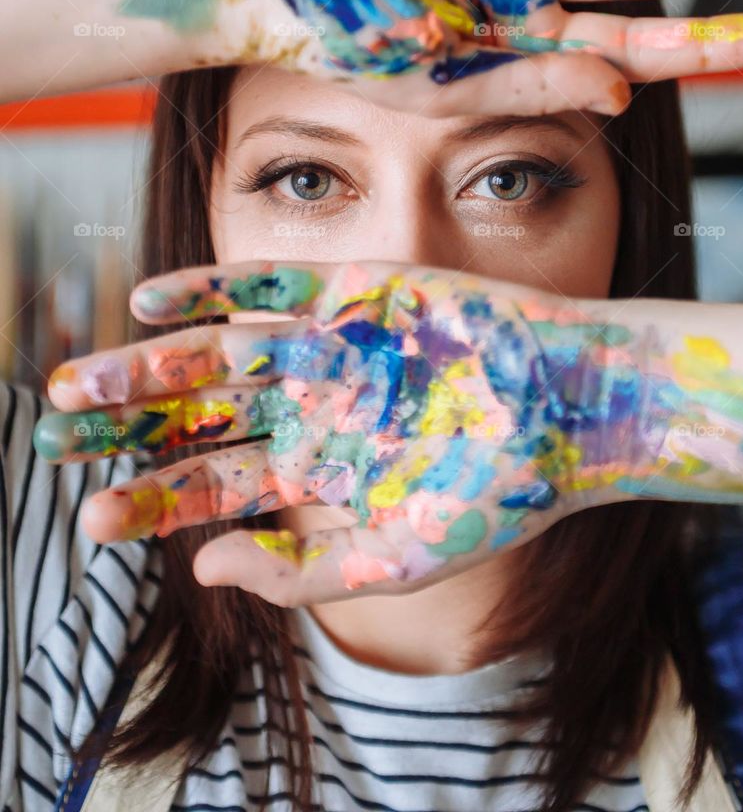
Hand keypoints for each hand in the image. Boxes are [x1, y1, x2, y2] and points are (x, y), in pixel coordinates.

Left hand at [37, 260, 642, 604]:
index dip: (151, 503)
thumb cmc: (497, 493)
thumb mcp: (393, 556)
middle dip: (126, 431)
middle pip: (198, 417)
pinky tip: (148, 301)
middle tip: (51, 437)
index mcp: (317, 472)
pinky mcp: (352, 292)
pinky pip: (265, 288)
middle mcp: (310, 407)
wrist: (573, 410)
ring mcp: (327, 347)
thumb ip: (298, 570)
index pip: (212, 489)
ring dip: (147, 365)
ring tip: (77, 384)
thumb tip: (202, 568)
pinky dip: (208, 289)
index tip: (91, 520)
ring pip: (217, 354)